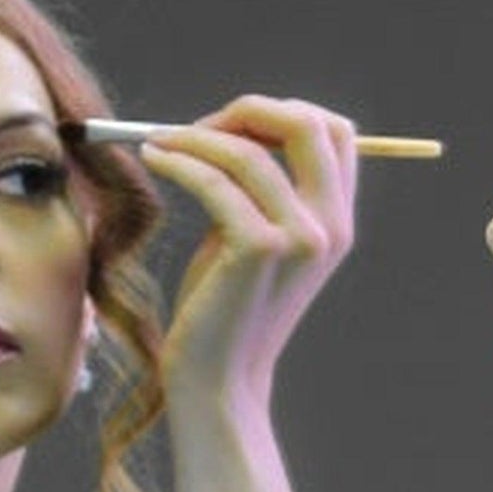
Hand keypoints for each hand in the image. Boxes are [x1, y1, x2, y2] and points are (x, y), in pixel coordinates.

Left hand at [138, 95, 356, 407]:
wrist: (217, 380)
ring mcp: (300, 238)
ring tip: (159, 143)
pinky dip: (180, 161)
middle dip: (249, 111)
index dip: (283, 113)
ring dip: (196, 136)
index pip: (335, 133)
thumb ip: (261, 192)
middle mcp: (330, 226)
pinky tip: (154, 159)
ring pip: (249, 152)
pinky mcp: (258, 249)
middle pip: (307, 125)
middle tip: (198, 126)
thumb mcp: (255, 240)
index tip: (232, 126)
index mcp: (337, 222)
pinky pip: (215, 182)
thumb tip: (231, 127)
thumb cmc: (224, 310)